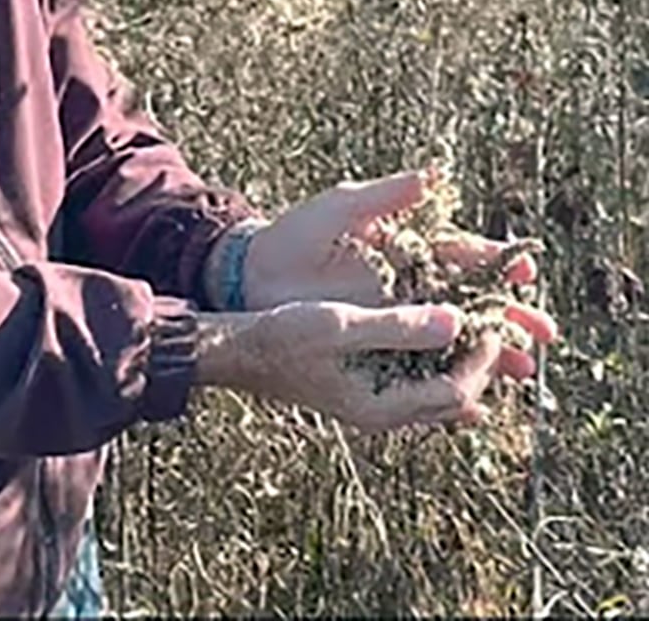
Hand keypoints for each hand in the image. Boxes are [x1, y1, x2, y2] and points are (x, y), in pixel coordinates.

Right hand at [199, 301, 503, 431]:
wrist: (237, 351)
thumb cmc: (281, 336)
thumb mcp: (339, 324)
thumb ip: (398, 325)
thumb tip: (456, 320)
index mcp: (380, 406)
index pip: (455, 392)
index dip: (480, 358)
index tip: (489, 320)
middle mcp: (383, 413)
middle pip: (454, 399)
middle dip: (481, 365)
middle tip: (497, 325)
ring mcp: (374, 404)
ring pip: (437, 392)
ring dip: (461, 363)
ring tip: (480, 329)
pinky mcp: (365, 388)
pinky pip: (416, 383)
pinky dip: (435, 361)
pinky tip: (443, 338)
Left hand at [236, 170, 555, 369]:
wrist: (253, 275)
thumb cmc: (296, 235)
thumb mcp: (340, 209)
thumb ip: (386, 196)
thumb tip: (433, 174)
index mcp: (410, 246)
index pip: (466, 255)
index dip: (498, 264)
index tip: (525, 271)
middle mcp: (411, 283)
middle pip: (473, 303)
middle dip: (510, 317)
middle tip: (544, 334)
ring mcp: (397, 316)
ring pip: (456, 338)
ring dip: (491, 353)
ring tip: (524, 371)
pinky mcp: (379, 343)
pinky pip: (422, 363)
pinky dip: (448, 376)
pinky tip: (474, 396)